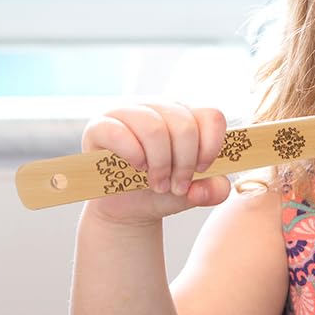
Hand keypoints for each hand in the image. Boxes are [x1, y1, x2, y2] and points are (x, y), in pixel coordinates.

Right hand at [80, 102, 231, 224]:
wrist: (130, 207)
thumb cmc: (165, 190)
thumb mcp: (195, 192)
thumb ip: (214, 191)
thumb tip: (203, 189)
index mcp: (187, 116)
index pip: (211, 116)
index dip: (211, 146)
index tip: (202, 169)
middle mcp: (160, 108)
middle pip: (184, 126)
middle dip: (184, 164)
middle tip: (176, 185)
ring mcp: (129, 112)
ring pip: (154, 128)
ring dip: (160, 163)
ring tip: (157, 183)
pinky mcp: (100, 126)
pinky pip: (119, 132)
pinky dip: (132, 154)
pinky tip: (136, 167)